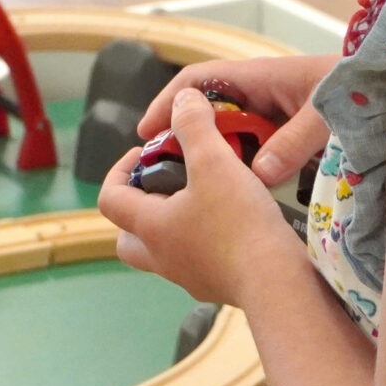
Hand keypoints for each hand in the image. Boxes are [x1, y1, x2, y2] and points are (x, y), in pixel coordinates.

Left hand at [98, 87, 308, 305]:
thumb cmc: (239, 222)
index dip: (120, 169)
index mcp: (149, 227)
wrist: (276, 281)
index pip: (109, 198)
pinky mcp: (216, 287)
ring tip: (204, 199)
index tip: (147, 152)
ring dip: (172, 226)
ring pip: (162, 252)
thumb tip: (182, 98)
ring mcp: (188, 277)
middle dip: (138, 207)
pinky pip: (197, 263)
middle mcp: (162, 257)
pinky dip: (204, 242)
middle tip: (166, 184)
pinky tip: (233, 224)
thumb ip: (194, 126)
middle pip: (127, 237)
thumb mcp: (214, 161)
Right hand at [136, 53, 334, 185]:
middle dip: (184, 141)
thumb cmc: (362, 87)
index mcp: (260, 77)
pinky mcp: (289, 136)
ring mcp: (274, 117)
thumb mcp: (327, 113)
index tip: (145, 133)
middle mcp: (261, 95)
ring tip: (193, 195)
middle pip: (209, 116)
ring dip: (214, 161)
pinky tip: (238, 199)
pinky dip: (243, 172)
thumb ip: (296, 141)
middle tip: (163, 178)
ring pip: (231, 139)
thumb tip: (258, 173)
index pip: (199, 82)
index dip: (168, 102)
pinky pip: (256, 153)